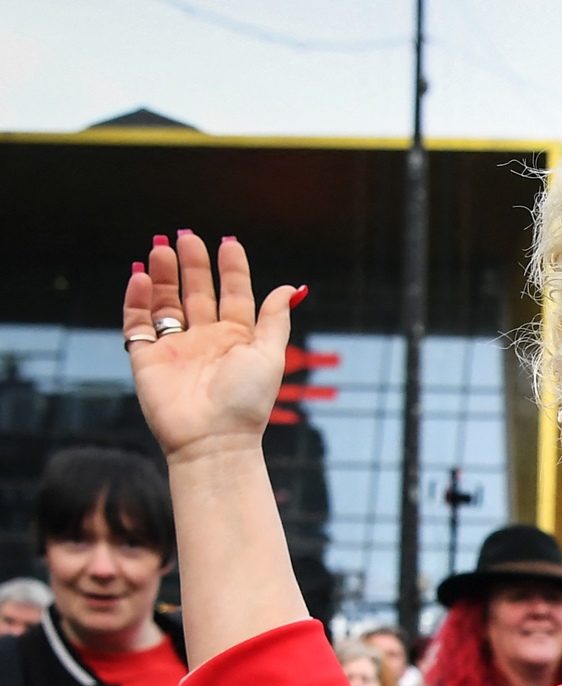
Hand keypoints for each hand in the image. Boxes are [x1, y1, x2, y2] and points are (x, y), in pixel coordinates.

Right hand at [122, 232, 298, 464]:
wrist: (213, 438)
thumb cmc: (246, 401)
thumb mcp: (269, 355)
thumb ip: (275, 320)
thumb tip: (290, 287)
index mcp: (238, 338)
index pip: (234, 294)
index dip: (232, 269)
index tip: (228, 243)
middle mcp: (207, 339)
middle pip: (197, 292)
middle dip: (192, 265)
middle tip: (186, 236)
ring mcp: (176, 347)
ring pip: (166, 302)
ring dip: (163, 276)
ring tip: (161, 248)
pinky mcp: (147, 358)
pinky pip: (138, 323)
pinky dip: (137, 300)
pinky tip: (140, 277)